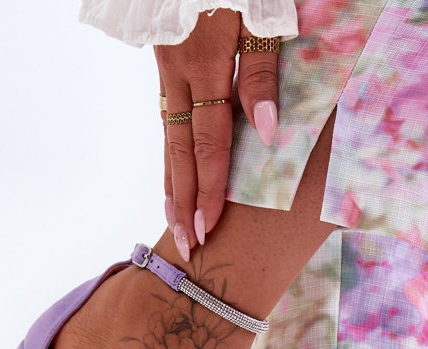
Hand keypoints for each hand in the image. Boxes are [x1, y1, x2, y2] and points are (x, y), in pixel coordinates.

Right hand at [156, 13, 279, 261]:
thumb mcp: (263, 9)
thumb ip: (262, 69)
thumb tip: (264, 132)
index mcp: (205, 59)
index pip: (207, 140)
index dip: (207, 187)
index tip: (206, 227)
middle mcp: (179, 67)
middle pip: (179, 147)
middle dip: (182, 199)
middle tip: (184, 246)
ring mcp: (166, 59)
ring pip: (167, 132)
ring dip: (170, 179)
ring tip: (173, 220)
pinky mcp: (163, 50)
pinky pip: (166, 111)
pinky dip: (169, 146)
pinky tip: (173, 168)